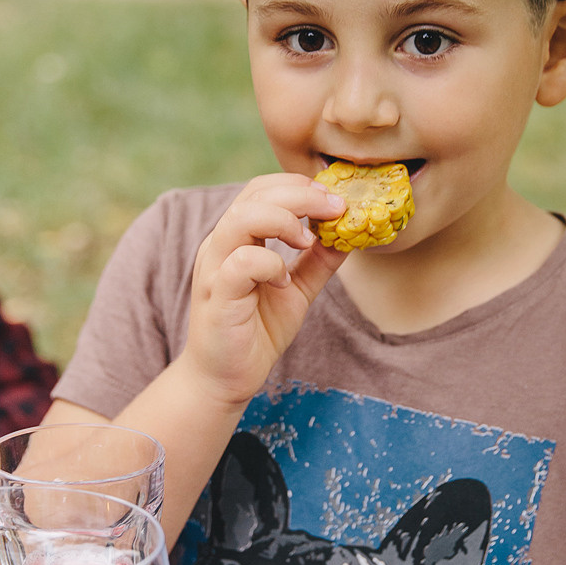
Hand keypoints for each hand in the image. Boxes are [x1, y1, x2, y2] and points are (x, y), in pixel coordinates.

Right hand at [186, 173, 346, 407]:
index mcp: (238, 238)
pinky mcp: (216, 295)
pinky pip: (241, 262)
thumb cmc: (256, 331)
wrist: (227, 378)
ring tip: (308, 241)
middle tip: (335, 209)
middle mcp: (221, 245)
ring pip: (242, 218)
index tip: (334, 200)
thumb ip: (319, 262)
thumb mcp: (297, 290)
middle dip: (301, 196)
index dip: (299, 187)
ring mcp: (215, 268)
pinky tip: (284, 281)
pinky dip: (269, 263)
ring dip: (283, 221)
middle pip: (254, 196)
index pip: (261, 190)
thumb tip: (349, 235)